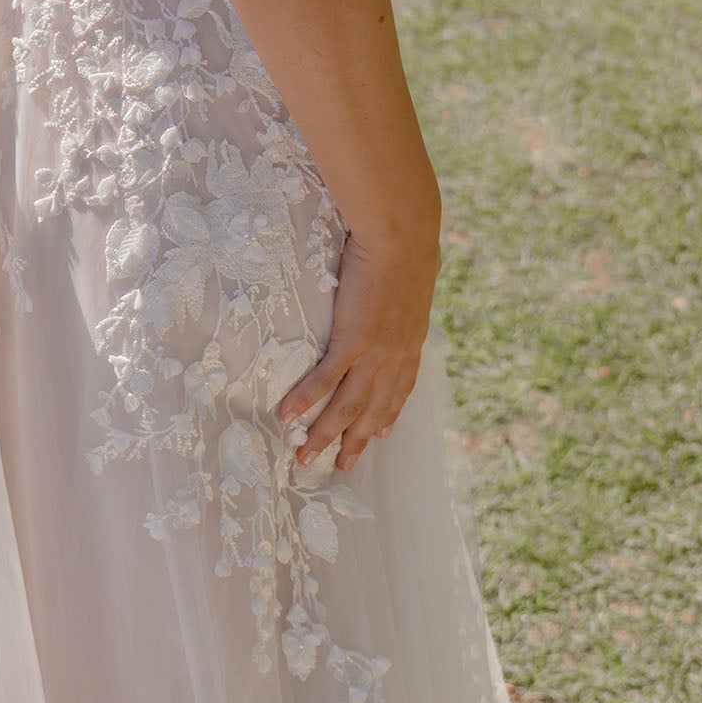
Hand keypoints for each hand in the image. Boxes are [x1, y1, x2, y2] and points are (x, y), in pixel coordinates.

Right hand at [277, 226, 438, 470]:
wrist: (403, 236)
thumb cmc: (406, 246)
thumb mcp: (413, 278)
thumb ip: (406, 294)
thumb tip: (404, 286)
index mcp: (410, 342)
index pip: (400, 388)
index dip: (388, 414)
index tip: (380, 435)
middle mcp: (396, 355)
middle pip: (372, 409)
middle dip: (355, 441)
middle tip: (339, 466)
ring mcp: (375, 351)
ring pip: (348, 405)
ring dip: (325, 434)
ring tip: (305, 455)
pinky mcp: (353, 339)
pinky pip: (325, 379)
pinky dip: (306, 400)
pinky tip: (287, 415)